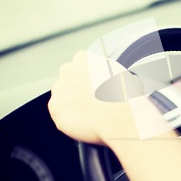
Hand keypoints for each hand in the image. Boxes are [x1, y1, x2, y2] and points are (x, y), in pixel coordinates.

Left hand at [48, 51, 170, 144]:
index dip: (90, 77)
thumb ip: (104, 69)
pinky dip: (71, 119)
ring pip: (63, 97)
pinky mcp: (56, 111)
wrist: (119, 117)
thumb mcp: (119, 72)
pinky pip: (61, 115)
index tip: (97, 87)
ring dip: (72, 104)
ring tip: (92, 113)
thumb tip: (104, 74)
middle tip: (94, 101)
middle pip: (68, 79)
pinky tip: (86, 122)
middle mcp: (67, 71)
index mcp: (82, 58)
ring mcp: (59, 91)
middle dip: (77, 89)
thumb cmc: (125, 96)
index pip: (80, 65)